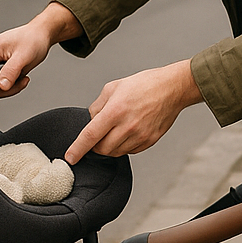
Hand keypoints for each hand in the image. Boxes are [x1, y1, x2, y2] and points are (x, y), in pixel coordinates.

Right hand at [0, 3, 81, 100]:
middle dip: (2, 88)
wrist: (41, 35)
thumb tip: (1, 85)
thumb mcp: (23, 56)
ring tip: (21, 78)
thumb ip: (11, 71)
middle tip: (19, 81)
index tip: (6, 86)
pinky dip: (10, 84)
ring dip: (8, 87)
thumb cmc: (33, 40)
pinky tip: (20, 78)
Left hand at [64, 60, 202, 164]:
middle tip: (98, 134)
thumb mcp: (113, 88)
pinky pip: (129, 151)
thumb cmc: (143, 85)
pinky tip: (128, 131)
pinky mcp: (149, 141)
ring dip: (109, 146)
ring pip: (115, 152)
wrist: (172, 88)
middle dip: (94, 146)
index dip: (77, 149)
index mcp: (115, 111)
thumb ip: (97, 106)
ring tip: (116, 129)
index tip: (70, 158)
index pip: (90, 136)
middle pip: (101, 149)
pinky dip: (123, 145)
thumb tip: (90, 122)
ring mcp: (140, 136)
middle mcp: (127, 126)